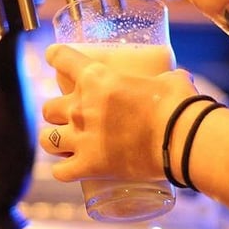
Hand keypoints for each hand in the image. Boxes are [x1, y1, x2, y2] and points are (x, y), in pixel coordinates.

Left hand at [38, 44, 197, 181]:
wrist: (182, 139)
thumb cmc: (178, 105)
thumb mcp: (169, 80)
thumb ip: (165, 78)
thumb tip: (177, 80)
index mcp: (96, 78)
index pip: (62, 59)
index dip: (55, 56)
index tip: (52, 56)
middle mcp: (81, 106)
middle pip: (48, 108)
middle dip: (56, 112)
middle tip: (69, 116)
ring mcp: (82, 138)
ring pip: (46, 139)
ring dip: (53, 140)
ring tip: (62, 144)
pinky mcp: (89, 166)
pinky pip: (60, 172)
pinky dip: (62, 170)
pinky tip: (68, 169)